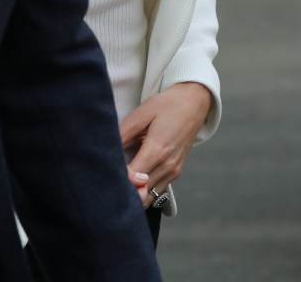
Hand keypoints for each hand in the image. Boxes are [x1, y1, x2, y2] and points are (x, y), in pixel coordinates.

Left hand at [119, 82, 212, 208]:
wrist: (193, 104)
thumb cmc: (166, 105)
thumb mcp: (142, 113)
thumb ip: (124, 132)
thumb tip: (107, 148)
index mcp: (157, 150)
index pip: (134, 179)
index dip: (119, 177)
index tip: (110, 168)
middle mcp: (167, 165)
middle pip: (141, 193)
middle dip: (125, 189)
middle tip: (111, 176)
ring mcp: (174, 172)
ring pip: (149, 197)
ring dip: (134, 191)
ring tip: (122, 177)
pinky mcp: (176, 173)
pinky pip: (156, 190)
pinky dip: (144, 189)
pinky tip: (134, 176)